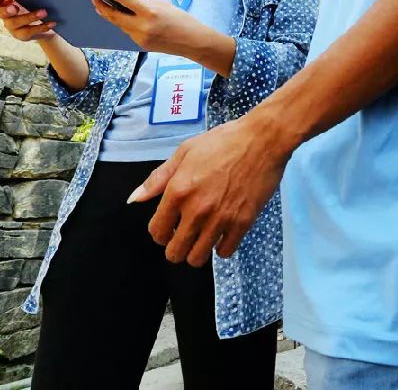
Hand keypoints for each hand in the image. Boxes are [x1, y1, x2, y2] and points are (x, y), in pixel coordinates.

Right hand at [0, 0, 57, 40]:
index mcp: (5, 3)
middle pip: (1, 13)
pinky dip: (42, 27)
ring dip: (30, 17)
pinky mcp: (21, 35)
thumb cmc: (35, 6)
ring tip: (44, 12)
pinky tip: (52, 23)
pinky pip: (30, 32)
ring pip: (16, 23)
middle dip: (7, 10)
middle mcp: (5, 15)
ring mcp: (12, 27)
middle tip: (15, 8)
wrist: (45, 25)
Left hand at [90, 0, 205, 54]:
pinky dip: (124, 24)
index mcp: (149, 12)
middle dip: (102, 6)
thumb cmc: (182, 20)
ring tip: (105, 8)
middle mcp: (142, 26)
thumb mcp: (164, 5)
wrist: (193, 42)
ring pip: (120, 25)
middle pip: (114, 15)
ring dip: (112, 16)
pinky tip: (123, 19)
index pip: (123, 0)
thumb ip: (144, 3)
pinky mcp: (141, 45)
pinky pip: (128, 32)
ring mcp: (140, 38)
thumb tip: (128, 1)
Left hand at [128, 114, 291, 265]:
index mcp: (178, 191)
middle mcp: (197, 210)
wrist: (262, 140)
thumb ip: (158, 179)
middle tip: (184, 236)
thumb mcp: (184, 152)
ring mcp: (221, 218)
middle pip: (176, 252)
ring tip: (202, 238)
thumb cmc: (223, 141)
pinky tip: (222, 233)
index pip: (157, 231)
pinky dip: (222, 247)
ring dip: (197, 250)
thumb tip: (135, 199)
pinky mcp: (243, 222)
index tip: (168, 229)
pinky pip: (225, 251)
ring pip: (199, 258)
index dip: (160, 233)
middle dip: (176, 248)